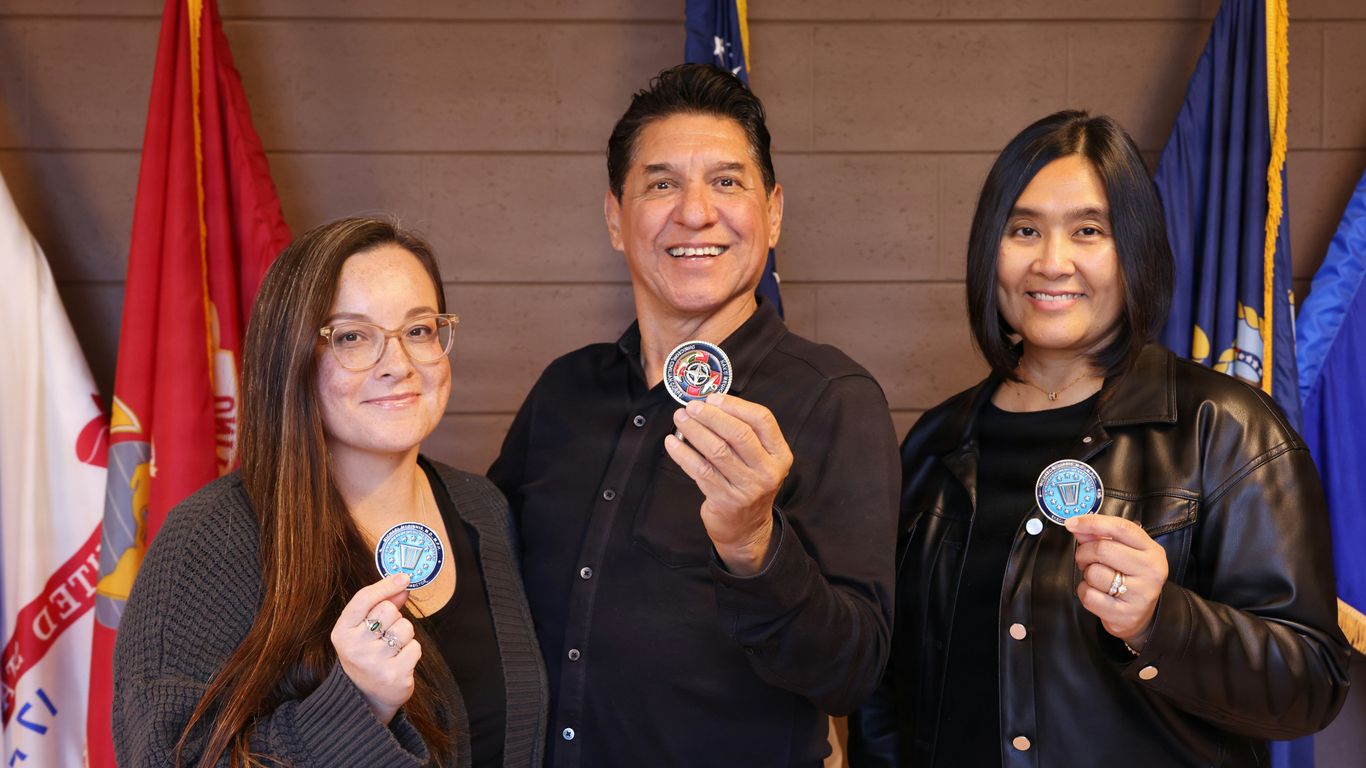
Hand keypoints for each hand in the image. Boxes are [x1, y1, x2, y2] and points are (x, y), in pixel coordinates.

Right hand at [330, 573, 421, 723]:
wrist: (365, 698)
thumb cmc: (366, 656)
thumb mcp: (363, 630)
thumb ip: (381, 605)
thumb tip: (402, 585)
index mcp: (342, 633)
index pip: (364, 599)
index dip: (385, 585)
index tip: (403, 578)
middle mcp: (354, 647)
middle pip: (388, 611)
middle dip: (394, 618)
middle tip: (386, 635)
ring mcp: (374, 663)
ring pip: (405, 628)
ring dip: (405, 636)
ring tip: (392, 650)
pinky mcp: (394, 675)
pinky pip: (415, 647)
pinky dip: (412, 651)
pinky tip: (399, 662)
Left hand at [664, 392, 792, 575]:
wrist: (746, 528)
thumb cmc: (748, 483)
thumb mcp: (759, 459)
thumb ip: (744, 433)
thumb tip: (710, 403)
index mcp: (780, 454)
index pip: (762, 420)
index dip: (735, 405)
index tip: (713, 398)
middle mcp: (768, 471)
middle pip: (738, 434)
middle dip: (711, 416)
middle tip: (691, 407)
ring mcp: (748, 488)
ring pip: (717, 451)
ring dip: (694, 431)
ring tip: (680, 419)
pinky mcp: (726, 500)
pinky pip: (700, 471)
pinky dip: (683, 454)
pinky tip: (672, 443)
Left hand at [1067, 514, 1168, 649]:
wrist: (1140, 615)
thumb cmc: (1129, 578)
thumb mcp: (1123, 553)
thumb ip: (1100, 537)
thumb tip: (1078, 526)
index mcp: (1152, 551)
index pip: (1121, 528)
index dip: (1092, 522)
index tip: (1071, 523)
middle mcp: (1151, 571)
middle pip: (1103, 549)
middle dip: (1084, 553)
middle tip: (1085, 559)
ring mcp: (1140, 594)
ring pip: (1094, 573)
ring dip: (1087, 575)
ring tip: (1098, 579)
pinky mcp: (1126, 614)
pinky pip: (1089, 596)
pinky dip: (1086, 592)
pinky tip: (1098, 594)